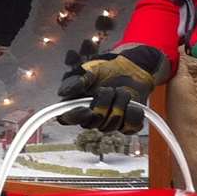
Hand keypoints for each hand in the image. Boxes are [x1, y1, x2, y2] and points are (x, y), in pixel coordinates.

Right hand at [55, 42, 169, 131]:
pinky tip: (132, 103)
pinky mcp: (127, 125)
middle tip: (109, 88)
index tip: (86, 109)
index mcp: (76, 105)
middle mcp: (91, 117)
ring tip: (121, 91)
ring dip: (119, 103)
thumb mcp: (89, 70)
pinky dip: (133, 113)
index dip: (75, 117)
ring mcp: (109, 123)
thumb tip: (63, 92)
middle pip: (92, 123)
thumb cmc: (107, 70)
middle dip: (103, 103)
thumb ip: (76, 80)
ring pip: (111, 125)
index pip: (66, 119)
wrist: (130, 69)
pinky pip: (130, 127)